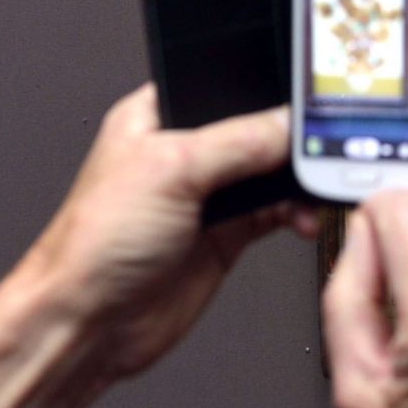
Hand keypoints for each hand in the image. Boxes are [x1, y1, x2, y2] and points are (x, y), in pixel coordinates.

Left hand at [0, 83, 315, 407]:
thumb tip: (291, 125)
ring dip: (297, 178)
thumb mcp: (170, 171)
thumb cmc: (93, 244)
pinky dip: (296, 211)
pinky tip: (302, 216)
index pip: (225, 82)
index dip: (263, 85)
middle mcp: (184, 152)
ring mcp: (206, 195)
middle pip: (257, 128)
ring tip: (315, 184)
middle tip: (319, 145)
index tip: (303, 96)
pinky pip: (276, 211)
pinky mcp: (225, 234)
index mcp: (157, 116)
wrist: (87, 325)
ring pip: (272, 171)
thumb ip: (238, 141)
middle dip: (289, 138)